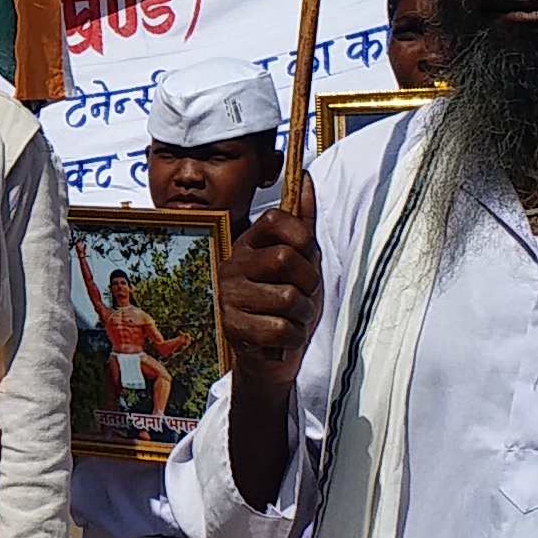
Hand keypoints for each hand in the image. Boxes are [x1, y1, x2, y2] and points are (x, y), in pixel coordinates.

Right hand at [218, 168, 320, 395]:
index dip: (301, 237)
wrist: (267, 358)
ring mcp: (229, 297)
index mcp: (248, 245)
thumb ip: (302, 224)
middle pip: (284, 258)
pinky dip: (292, 337)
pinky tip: (283, 337)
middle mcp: (232, 266)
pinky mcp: (232, 328)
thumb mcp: (298, 263)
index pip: (275, 219)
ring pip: (286, 297)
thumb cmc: (284, 305)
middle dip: (308, 282)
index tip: (305, 255)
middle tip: (304, 295)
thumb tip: (307, 179)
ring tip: (293, 318)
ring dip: (303, 314)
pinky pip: (279, 328)